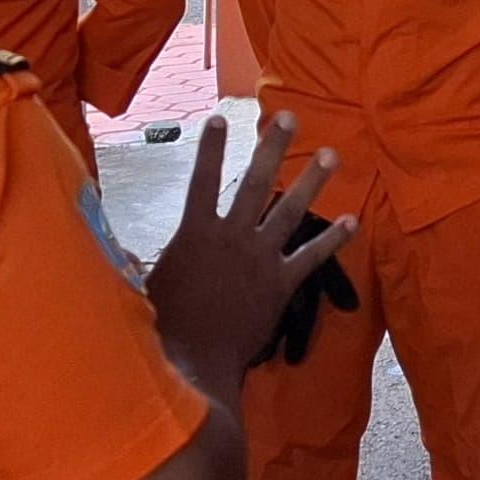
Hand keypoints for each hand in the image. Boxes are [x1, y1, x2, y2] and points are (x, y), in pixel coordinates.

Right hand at [144, 110, 351, 384]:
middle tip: (291, 118)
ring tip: (331, 154)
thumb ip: (144, 262)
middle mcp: (233, 237)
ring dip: (312, 181)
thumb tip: (126, 252)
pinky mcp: (282, 283)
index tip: (219, 118)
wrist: (195, 362)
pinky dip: (333, 240)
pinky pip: (312, 257)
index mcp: (196, 233)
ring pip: (291, 211)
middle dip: (273, 148)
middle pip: (255, 183)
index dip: (210, 149)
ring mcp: (261, 258)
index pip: (202, 180)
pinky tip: (353, 221)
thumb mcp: (148, 286)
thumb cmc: (165, 325)